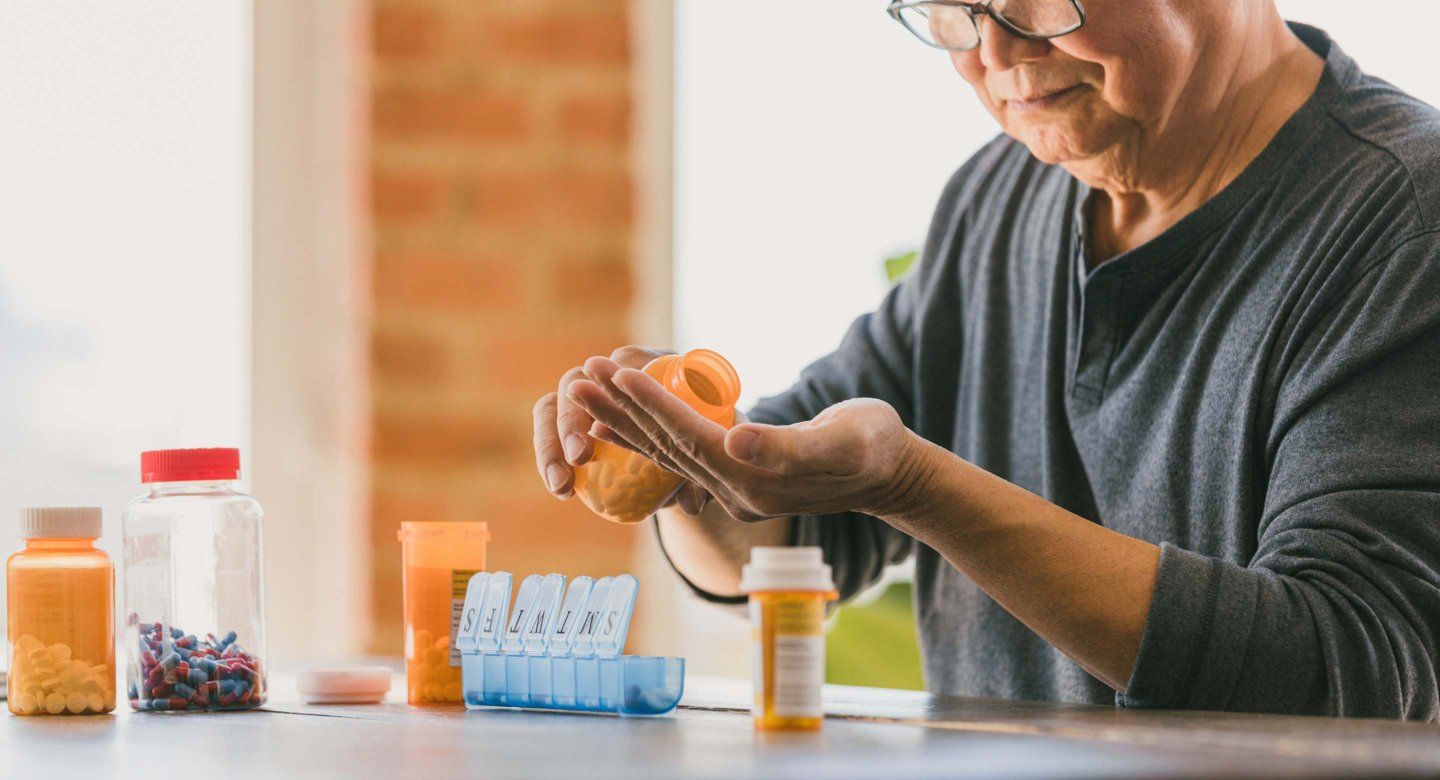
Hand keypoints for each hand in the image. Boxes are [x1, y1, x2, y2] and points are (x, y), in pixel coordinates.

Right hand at [531, 346, 711, 513]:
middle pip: (577, 378)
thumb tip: (692, 503)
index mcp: (657, 364)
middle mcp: (616, 373)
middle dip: (572, 418)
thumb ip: (714, 470)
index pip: (626, 360)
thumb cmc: (715, 437)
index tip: (609, 418)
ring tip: (561, 485)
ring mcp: (592, 396)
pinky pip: (551, 434)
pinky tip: (561, 488)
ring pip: (554, 406)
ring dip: (551, 443)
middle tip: (579, 457)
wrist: (702, 448)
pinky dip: (551, 457)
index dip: (615, 382)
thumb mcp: (719, 451)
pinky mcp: (576, 422)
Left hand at [566, 357, 925, 521]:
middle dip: (621, 411)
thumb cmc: (874, 446)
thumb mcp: (843, 441)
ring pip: (664, 452)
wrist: (890, 474)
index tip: (618, 374)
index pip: (692, 438)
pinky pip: (677, 457)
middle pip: (666, 447)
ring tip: (583, 389)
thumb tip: (734, 437)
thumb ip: (788, 444)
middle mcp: (734, 490)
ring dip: (622, 420)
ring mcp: (731, 490)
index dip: (654, 406)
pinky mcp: (732, 479)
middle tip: (579, 374)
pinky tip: (614, 419)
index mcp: (756, 480)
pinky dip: (643, 436)